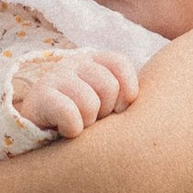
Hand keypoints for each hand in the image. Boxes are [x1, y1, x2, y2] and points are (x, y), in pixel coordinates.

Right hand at [12, 48, 137, 138]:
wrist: (36, 131)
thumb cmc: (80, 119)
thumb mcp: (105, 102)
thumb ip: (124, 96)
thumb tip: (156, 102)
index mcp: (93, 61)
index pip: (120, 62)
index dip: (128, 88)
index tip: (121, 109)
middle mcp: (74, 63)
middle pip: (109, 86)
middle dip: (106, 111)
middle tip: (94, 120)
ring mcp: (55, 77)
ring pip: (90, 103)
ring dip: (88, 123)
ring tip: (80, 125)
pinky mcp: (40, 97)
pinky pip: (69, 114)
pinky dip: (72, 129)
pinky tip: (66, 131)